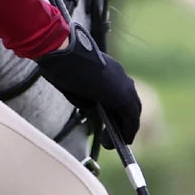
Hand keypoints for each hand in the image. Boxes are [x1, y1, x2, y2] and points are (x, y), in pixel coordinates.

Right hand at [35, 23, 141, 144]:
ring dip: (126, 127)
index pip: (119, 93)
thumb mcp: (76, 84)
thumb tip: (95, 110)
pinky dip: (127, 131)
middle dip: (124, 120)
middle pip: (130, 103)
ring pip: (132, 111)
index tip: (111, 121)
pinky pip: (131, 119)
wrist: (63, 52)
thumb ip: (89, 99)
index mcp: (109, 70)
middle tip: (115, 134)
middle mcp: (121, 76)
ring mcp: (124, 85)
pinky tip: (121, 142)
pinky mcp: (124, 97)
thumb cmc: (62, 64)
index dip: (117, 109)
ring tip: (116, 141)